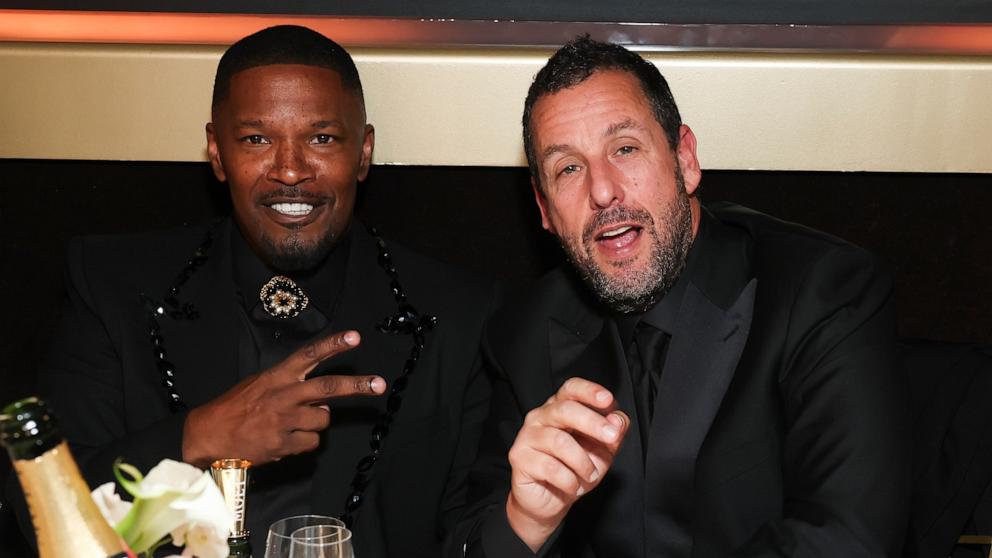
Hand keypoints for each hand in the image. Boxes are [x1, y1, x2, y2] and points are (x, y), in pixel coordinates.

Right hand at [182, 330, 385, 466]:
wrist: (207, 435)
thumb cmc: (235, 408)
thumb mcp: (260, 384)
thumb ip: (291, 384)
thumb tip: (323, 396)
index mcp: (277, 376)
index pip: (309, 354)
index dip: (333, 344)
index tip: (355, 336)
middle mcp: (284, 394)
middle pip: (329, 387)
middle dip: (357, 386)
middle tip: (379, 384)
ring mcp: (284, 419)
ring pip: (322, 420)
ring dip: (314, 423)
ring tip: (292, 424)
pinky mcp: (283, 443)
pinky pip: (311, 443)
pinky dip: (303, 443)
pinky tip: (285, 441)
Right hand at [505, 377, 628, 551]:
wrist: (550, 501)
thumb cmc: (575, 470)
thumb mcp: (602, 451)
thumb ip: (613, 433)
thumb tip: (618, 420)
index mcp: (559, 408)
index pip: (571, 389)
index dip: (589, 391)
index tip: (608, 401)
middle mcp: (541, 417)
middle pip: (565, 409)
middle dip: (592, 422)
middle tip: (612, 437)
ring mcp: (527, 436)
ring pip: (560, 441)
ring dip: (583, 461)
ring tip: (591, 475)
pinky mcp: (519, 458)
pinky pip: (550, 467)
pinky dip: (569, 480)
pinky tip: (573, 485)